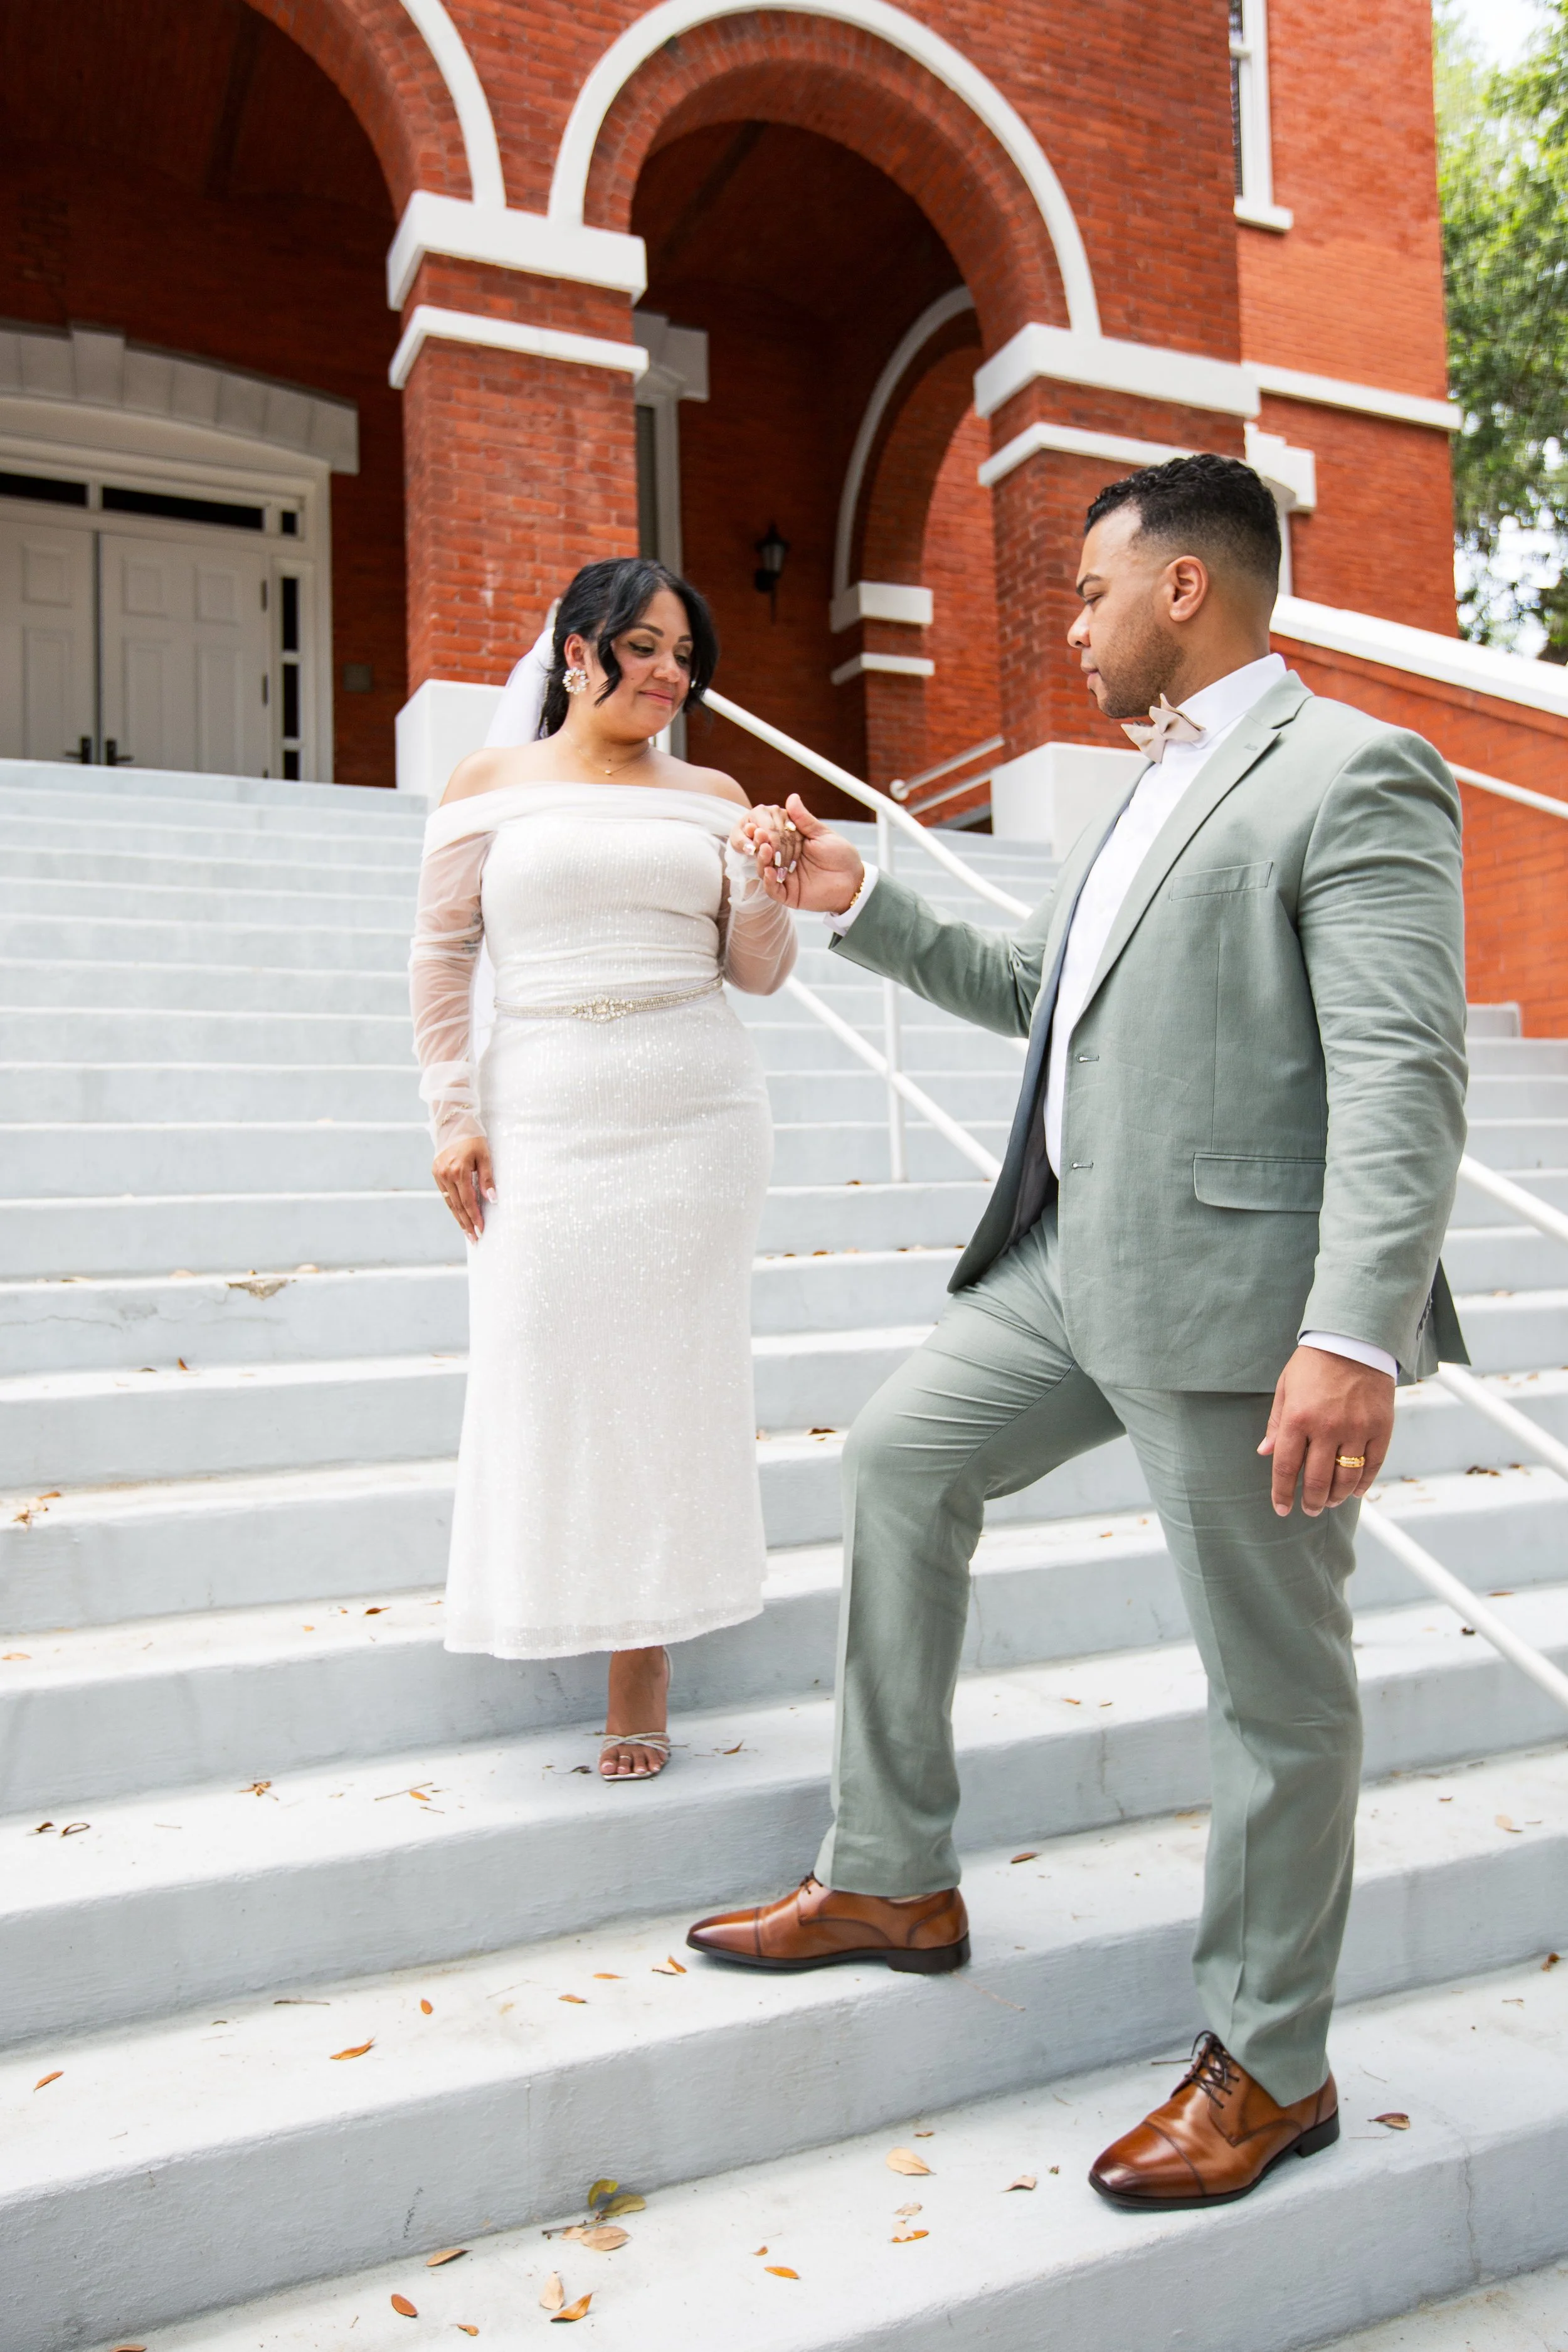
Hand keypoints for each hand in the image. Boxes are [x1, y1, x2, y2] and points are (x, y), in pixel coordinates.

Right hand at [433, 1133, 493, 1240]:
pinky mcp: (435, 1172)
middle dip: (466, 1224)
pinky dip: (453, 1207)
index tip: (481, 1230)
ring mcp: (438, 1174)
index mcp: (458, 1171)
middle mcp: (446, 1174)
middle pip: (458, 1206)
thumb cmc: (473, 1139)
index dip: (475, 1217)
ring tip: (467, 1233)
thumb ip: (487, 1179)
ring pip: (450, 1202)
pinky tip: (459, 1216)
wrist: (453, 1123)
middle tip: (474, 1239)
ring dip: (459, 1219)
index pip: (468, 1201)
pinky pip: (445, 1195)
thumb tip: (492, 1200)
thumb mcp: (484, 1156)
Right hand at [732, 793, 864, 913]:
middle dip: (759, 842)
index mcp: (790, 842)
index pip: (770, 833)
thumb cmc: (841, 856)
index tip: (759, 823)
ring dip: (761, 858)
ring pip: (763, 868)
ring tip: (765, 849)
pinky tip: (769, 871)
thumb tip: (791, 797)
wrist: (854, 881)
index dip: (763, 828)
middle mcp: (783, 858)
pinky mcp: (787, 894)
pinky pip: (772, 889)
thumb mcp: (822, 834)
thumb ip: (804, 820)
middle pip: (763, 850)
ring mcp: (784, 877)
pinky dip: (768, 880)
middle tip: (760, 834)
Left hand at [1258, 1346, 1393, 1516]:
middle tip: (1309, 1509)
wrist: (1354, 1340)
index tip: (1282, 1509)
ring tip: (1329, 1501)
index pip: (1285, 1467)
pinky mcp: (1381, 1428)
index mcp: (1297, 1418)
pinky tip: (1355, 1492)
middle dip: (1310, 1501)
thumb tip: (1265, 1453)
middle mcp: (1327, 1428)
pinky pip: (1372, 1465)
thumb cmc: (1314, 1363)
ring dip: (1336, 1497)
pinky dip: (1364, 1484)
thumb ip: (1276, 1423)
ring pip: (1346, 1479)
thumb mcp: (1286, 1387)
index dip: (1282, 1493)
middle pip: (1316, 1480)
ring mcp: (1356, 1429)